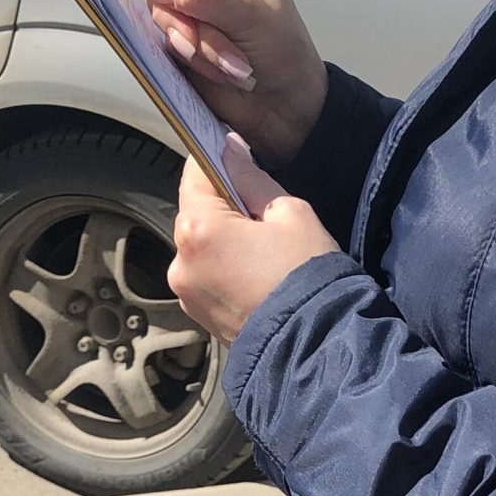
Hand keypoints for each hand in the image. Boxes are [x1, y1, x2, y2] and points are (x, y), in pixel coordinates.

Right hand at [140, 0, 329, 166]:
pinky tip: (217, 67)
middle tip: (210, 32)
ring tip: (230, 60)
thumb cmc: (283, 52)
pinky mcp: (176, 29)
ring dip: (193, 40)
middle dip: (185, 9)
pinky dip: (188, 55)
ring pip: (159, 6)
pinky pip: (160, 35)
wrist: (282, 103)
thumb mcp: (253, 19)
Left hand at [171, 136, 339, 342]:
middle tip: (264, 216)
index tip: (235, 157)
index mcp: (199, 229)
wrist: (314, 344)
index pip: (196, 173)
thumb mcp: (290, 212)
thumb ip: (251, 177)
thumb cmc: (306, 276)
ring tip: (264, 254)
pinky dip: (224, 268)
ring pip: (201, 246)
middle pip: (196, 213)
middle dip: (224, 206)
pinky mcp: (198, 314)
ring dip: (224, 240)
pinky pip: (206, 276)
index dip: (217, 160)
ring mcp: (187, 292)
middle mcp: (181, 261)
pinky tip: (256, 277)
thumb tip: (230, 151)